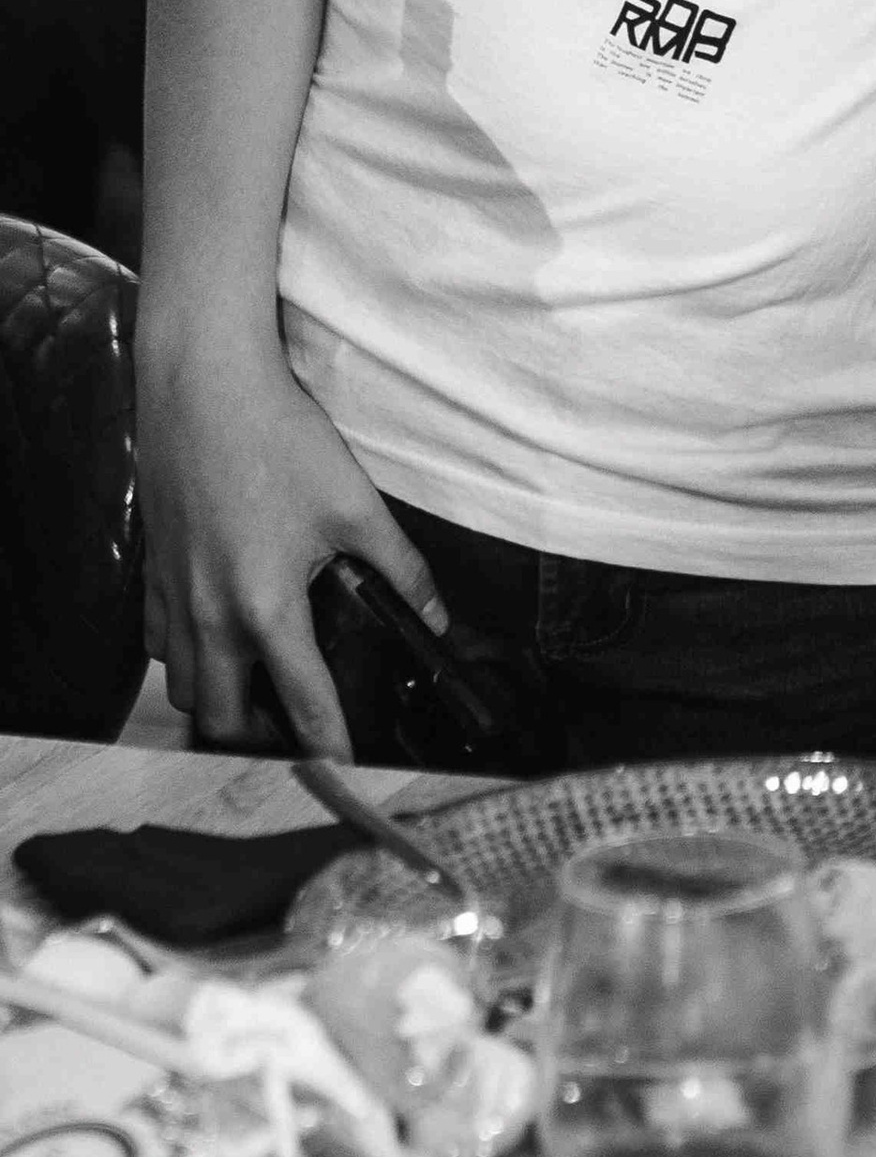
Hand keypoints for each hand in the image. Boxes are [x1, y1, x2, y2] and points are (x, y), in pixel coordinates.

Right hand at [138, 316, 444, 755]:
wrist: (203, 388)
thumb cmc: (280, 439)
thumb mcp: (356, 503)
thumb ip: (402, 567)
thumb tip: (439, 615)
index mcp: (267, 607)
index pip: (302, 702)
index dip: (329, 745)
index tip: (347, 768)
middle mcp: (211, 617)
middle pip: (225, 719)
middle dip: (264, 738)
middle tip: (304, 726)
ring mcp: (174, 599)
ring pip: (187, 689)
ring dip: (223, 703)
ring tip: (264, 690)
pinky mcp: (154, 577)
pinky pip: (163, 649)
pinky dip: (189, 662)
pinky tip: (222, 640)